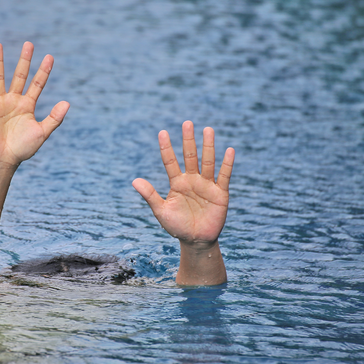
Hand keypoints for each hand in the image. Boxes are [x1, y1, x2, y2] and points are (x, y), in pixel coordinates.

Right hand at [0, 42, 69, 166]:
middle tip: (29, 44)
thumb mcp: (42, 133)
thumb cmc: (22, 149)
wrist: (2, 161)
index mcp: (27, 105)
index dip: (44, 71)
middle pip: (20, 75)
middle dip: (25, 60)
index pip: (37, 84)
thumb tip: (67, 102)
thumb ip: (54, 118)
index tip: (50, 56)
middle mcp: (13, 101)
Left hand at [132, 121, 234, 249]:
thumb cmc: (177, 226)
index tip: (162, 132)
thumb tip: (134, 180)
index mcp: (177, 183)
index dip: (166, 148)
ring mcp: (207, 185)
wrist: (195, 241)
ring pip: (207, 162)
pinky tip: (229, 150)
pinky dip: (226, 164)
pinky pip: (223, 176)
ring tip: (207, 129)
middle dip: (188, 140)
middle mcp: (192, 180)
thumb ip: (150, 195)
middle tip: (187, 123)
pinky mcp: (220, 193)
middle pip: (190, 156)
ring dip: (208, 146)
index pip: (170, 162)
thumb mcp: (161, 211)